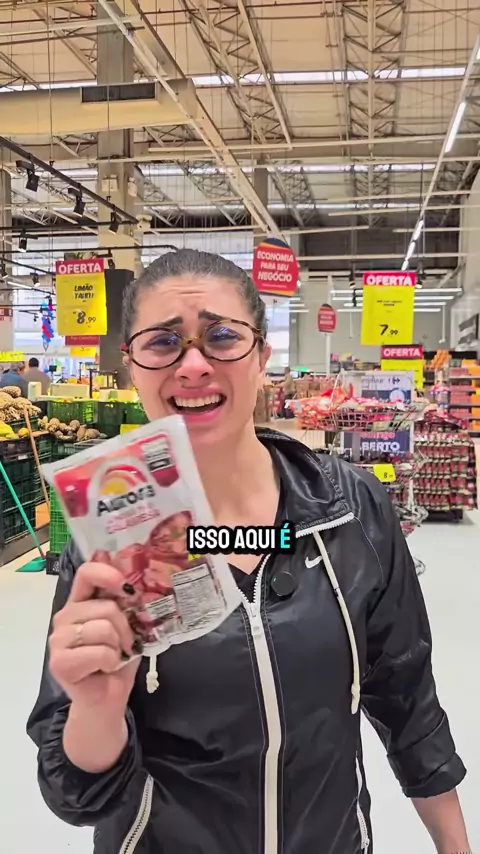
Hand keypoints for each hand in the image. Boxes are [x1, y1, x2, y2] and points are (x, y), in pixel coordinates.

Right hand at [49, 562, 141, 710]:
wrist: (106, 699)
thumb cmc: (117, 661)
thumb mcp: (127, 626)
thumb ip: (126, 604)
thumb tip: (136, 585)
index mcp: (80, 603)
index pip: (87, 573)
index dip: (109, 574)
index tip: (128, 589)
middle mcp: (64, 616)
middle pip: (105, 607)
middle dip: (125, 627)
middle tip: (126, 644)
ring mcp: (58, 639)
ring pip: (103, 628)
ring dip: (119, 646)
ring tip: (115, 657)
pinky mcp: (59, 661)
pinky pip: (99, 652)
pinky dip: (111, 661)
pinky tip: (105, 668)